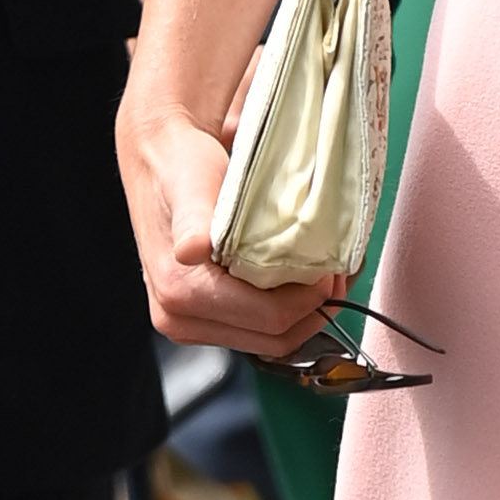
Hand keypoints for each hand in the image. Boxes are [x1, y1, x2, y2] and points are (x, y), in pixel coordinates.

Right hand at [116, 79, 348, 361]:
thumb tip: (191, 250)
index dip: (312, 297)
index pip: (269, 319)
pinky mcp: (205, 319)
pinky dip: (289, 309)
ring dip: (306, 311)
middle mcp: (180, 318)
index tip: (333, 267)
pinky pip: (259, 330)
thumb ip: (192, 221)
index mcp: (180, 293)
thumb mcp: (190, 185)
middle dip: (315, 308)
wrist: (161, 160)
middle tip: (338, 271)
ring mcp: (192, 323)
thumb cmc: (179, 167)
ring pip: (272, 340)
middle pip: (275, 337)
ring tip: (325, 274)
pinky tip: (301, 279)